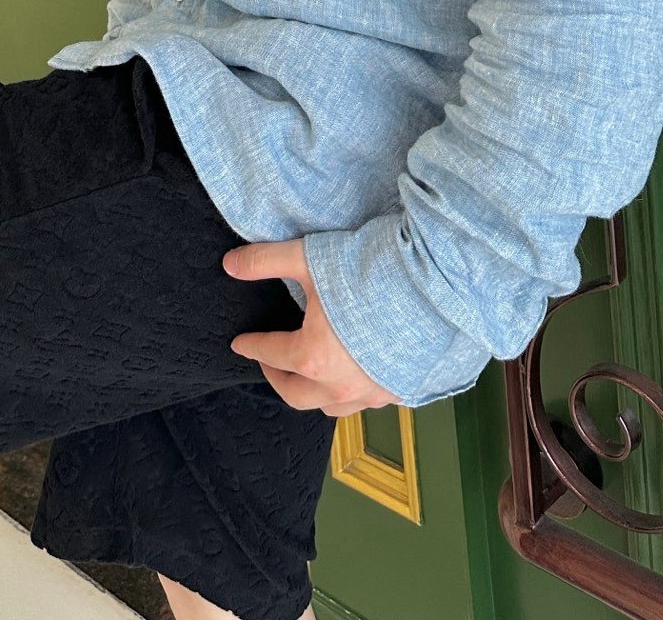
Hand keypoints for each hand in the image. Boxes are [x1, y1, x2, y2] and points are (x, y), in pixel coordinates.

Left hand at [223, 238, 400, 413]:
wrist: (433, 282)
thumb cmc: (367, 270)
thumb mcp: (308, 258)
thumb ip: (264, 261)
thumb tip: (229, 265)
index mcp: (312, 357)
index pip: (271, 354)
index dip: (252, 346)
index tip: (241, 344)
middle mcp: (341, 384)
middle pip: (297, 395)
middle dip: (278, 380)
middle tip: (270, 363)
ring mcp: (373, 391)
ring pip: (333, 405)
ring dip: (315, 393)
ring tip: (309, 374)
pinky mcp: (401, 388)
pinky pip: (368, 401)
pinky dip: (353, 392)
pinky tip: (354, 374)